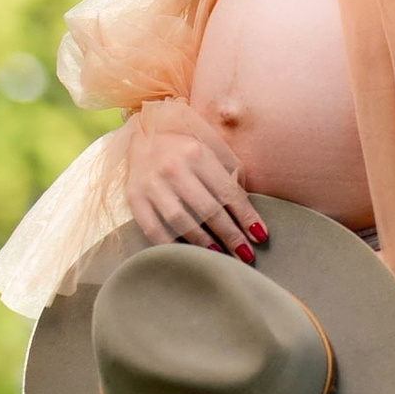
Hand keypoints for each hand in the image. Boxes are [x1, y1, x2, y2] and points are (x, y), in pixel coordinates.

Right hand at [124, 101, 267, 258]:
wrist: (143, 136)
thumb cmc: (185, 149)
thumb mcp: (209, 152)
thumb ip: (227, 178)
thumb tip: (248, 217)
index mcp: (196, 153)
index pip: (227, 192)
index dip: (246, 216)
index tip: (260, 236)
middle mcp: (173, 168)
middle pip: (207, 209)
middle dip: (230, 235)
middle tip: (246, 255)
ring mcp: (151, 184)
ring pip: (181, 222)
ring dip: (204, 243)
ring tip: (221, 257)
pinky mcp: (134, 198)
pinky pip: (154, 230)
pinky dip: (172, 246)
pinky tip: (188, 255)